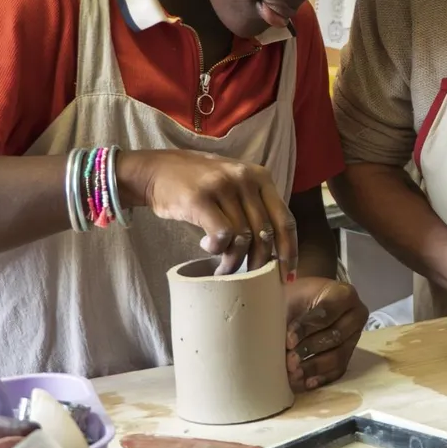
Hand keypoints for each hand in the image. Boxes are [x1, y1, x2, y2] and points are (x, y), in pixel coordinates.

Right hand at [122, 150, 295, 273]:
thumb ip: (255, 206)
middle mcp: (245, 178)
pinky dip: (218, 250)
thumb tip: (274, 248)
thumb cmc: (198, 182)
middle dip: (260, 262)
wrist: (156, 170)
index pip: (286, 219)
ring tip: (225, 269)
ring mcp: (223, 186)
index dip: (290, 250)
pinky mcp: (200, 199)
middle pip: (266, 232)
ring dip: (235, 261)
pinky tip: (208, 249)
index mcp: (261, 176)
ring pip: (243, 237)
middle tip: (250, 277)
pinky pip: (222, 235)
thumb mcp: (234, 184)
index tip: (287, 274)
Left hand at [285, 276, 364, 390]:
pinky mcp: (349, 355)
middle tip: (289, 361)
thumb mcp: (291, 297)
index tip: (288, 340)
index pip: (327, 311)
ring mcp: (354, 338)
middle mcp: (355, 316)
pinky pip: (338, 370)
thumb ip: (285, 314)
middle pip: (335, 336)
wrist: (307, 304)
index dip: (307, 327)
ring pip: (338, 356)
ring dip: (314, 367)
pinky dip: (321, 377)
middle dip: (310, 349)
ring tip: (294, 374)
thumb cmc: (297, 298)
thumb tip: (271, 339)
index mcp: (343, 294)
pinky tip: (306, 383)